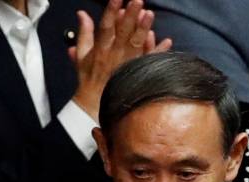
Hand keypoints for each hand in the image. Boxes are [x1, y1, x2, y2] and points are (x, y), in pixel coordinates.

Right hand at [70, 0, 170, 118]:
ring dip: (143, 28)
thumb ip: (84, 33)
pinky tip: (166, 41)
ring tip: (149, 14)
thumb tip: (82, 14)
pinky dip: (158, 52)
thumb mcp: (81, 55)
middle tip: (138, 0)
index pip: (105, 26)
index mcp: (100, 49)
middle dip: (130, 15)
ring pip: (136, 43)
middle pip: (123, 32)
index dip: (111, 11)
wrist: (93, 104)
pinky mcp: (135, 72)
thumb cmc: (88, 77)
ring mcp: (126, 63)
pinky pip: (148, 61)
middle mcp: (113, 55)